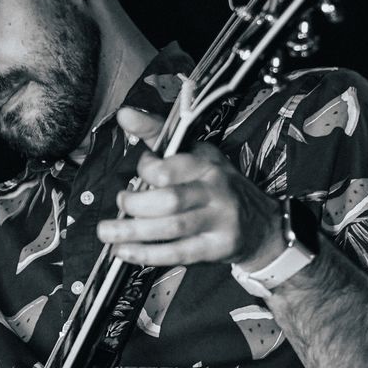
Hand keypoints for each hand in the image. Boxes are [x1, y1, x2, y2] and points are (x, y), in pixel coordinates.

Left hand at [96, 106, 282, 267]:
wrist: (260, 224)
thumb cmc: (216, 187)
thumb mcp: (195, 156)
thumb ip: (157, 136)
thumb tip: (124, 114)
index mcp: (206, 163)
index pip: (172, 165)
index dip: (147, 169)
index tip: (139, 174)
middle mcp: (214, 190)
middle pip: (170, 199)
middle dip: (136, 205)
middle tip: (120, 204)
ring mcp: (217, 221)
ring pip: (171, 227)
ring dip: (133, 232)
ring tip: (107, 233)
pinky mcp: (216, 248)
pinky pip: (177, 253)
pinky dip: (146, 254)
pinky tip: (125, 251)